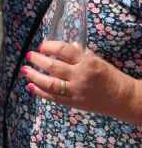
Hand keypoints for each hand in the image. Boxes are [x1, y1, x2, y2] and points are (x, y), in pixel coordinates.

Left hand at [24, 39, 141, 123]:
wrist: (121, 98)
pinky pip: (54, 98)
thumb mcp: (96, 59)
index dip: (50, 47)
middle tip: (29, 55)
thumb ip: (80, 52)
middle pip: (53, 67)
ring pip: (50, 84)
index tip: (42, 45)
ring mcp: (76, 91)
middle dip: (38, 60)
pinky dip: (40, 92)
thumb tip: (66, 44)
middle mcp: (80, 76)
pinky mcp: (74, 103)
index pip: (64, 50)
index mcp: (86, 62)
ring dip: (35, 76)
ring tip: (25, 70)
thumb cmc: (109, 76)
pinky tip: (31, 85)